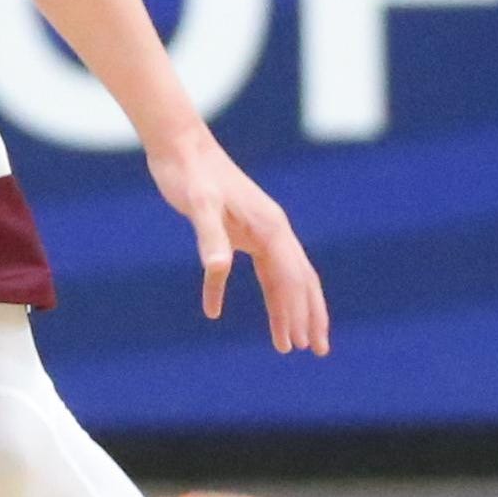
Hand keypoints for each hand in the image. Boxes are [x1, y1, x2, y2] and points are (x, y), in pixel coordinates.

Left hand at [142, 123, 331, 356]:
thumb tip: (218, 271)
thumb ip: (210, 238)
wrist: (180, 145)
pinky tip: (214, 310)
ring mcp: (258, 230)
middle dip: (310, 316)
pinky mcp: (239, 230)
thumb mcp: (199, 206)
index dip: (300, 312)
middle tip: (317, 350)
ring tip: (289, 344)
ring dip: (286, 310)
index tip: (304, 344)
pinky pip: (253, 268)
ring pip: (281, 277)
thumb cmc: (190, 173)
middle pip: (300, 279)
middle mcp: (272, 230)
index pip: (292, 277)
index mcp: (270, 227)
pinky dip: (240, 289)